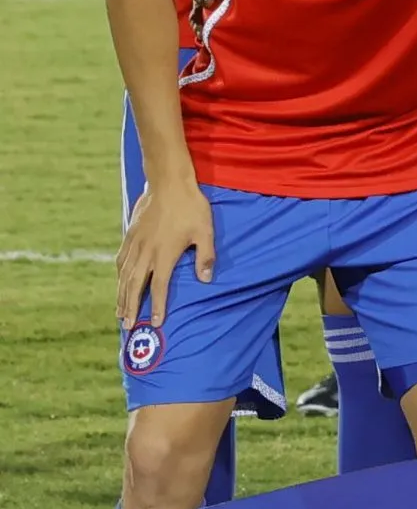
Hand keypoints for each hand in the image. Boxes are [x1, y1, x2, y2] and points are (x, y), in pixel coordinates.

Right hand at [117, 179, 213, 328]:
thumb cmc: (191, 207)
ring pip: (124, 275)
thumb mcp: (205, 231)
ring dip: (121, 295)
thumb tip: (206, 280)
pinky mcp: (129, 234)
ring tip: (119, 312)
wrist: (168, 182)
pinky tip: (118, 282)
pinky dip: (118, 275)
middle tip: (127, 326)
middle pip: (134, 286)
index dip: (156, 307)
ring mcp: (134, 243)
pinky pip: (120, 259)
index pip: (158, 287)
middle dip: (131, 307)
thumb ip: (206, 257)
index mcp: (163, 255)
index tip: (155, 323)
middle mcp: (145, 253)